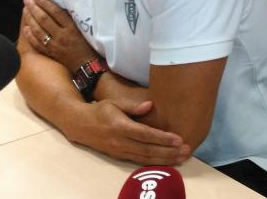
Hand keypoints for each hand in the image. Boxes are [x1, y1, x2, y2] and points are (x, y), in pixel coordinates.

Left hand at [22, 0, 96, 71]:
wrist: (86, 65)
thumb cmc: (87, 45)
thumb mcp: (83, 30)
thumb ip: (71, 21)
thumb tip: (59, 9)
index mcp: (71, 28)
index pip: (56, 13)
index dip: (45, 3)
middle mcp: (62, 35)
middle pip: (45, 20)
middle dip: (34, 9)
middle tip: (27, 0)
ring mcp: (54, 45)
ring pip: (39, 30)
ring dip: (30, 19)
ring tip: (25, 10)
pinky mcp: (50, 53)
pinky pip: (37, 43)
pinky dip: (30, 35)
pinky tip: (26, 28)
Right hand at [70, 97, 191, 164]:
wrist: (80, 125)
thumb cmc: (101, 110)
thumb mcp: (115, 102)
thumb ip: (133, 105)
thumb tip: (150, 105)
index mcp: (120, 126)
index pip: (145, 134)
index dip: (162, 138)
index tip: (178, 139)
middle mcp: (120, 142)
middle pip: (148, 150)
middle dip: (168, 152)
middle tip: (186, 151)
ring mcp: (119, 151)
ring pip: (144, 159)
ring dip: (164, 160)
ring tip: (181, 158)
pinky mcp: (119, 156)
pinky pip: (139, 162)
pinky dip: (154, 163)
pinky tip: (167, 162)